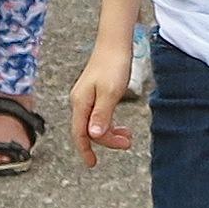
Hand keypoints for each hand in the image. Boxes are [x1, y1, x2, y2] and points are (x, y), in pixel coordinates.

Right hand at [70, 40, 135, 170]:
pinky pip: (99, 115)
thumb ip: (102, 115)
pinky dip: (110, 123)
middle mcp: (80, 101)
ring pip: (95, 123)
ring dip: (111, 133)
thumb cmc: (113, 66)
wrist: (115, 43)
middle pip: (89, 130)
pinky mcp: (95, 93)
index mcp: (81, 103)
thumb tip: (94, 135)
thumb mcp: (110, 93)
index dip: (85, 150)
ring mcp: (86, 97)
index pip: (79, 133)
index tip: (92, 164)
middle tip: (127, 143)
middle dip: (107, 140)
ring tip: (128, 136)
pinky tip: (121, 125)